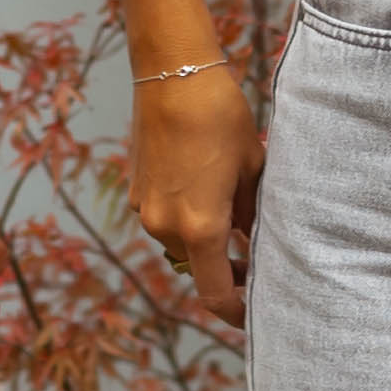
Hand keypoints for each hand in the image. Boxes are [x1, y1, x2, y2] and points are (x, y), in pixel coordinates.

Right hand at [129, 65, 263, 324]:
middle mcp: (165, 227)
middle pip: (198, 270)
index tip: (255, 315)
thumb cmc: (222, 119)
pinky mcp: (136, 192)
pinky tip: (206, 188)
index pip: (216, 295)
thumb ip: (252, 217)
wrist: (173, 76)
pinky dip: (186, 219)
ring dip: (205, 242)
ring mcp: (145, 211)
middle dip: (225, 270)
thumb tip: (255, 243)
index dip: (237, 313)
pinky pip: (165, 220)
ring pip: (180, 245)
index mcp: (200, 229)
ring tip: (235, 214)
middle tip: (255, 258)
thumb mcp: (251, 171)